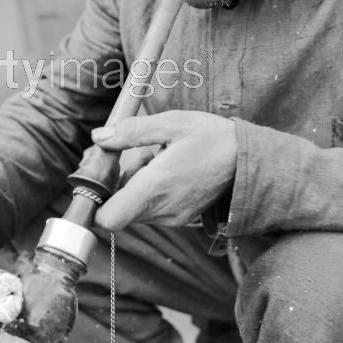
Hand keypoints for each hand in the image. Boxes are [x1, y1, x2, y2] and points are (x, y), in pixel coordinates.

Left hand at [91, 111, 236, 230]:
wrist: (249, 159)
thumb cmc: (210, 136)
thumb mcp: (170, 123)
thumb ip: (131, 132)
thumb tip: (98, 137)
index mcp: (155, 186)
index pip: (109, 218)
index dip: (94, 202)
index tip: (97, 176)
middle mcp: (162, 209)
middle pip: (116, 210)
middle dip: (112, 184)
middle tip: (125, 154)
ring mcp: (172, 217)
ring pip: (131, 209)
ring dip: (130, 186)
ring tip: (150, 158)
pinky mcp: (179, 218)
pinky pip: (148, 209)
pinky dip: (145, 192)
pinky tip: (161, 168)